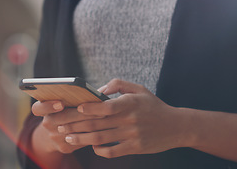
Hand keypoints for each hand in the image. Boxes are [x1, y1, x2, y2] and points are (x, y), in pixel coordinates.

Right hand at [31, 100, 102, 153]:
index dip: (48, 106)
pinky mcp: (64, 147)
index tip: (61, 103)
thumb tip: (100, 91)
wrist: (54, 135)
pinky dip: (91, 133)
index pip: (38, 108)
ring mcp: (54, 137)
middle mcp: (46, 124)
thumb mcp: (64, 103)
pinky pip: (80, 140)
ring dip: (89, 122)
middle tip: (98, 107)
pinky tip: (102, 127)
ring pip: (73, 130)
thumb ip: (76, 95)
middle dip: (82, 112)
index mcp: (43, 110)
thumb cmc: (65, 112)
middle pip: (62, 118)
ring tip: (103, 115)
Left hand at [58, 79, 184, 157]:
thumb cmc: (154, 106)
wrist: (177, 126)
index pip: (106, 107)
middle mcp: (130, 119)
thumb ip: (118, 85)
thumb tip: (98, 90)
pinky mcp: (135, 148)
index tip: (76, 108)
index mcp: (130, 103)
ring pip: (101, 138)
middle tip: (60, 125)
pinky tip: (92, 146)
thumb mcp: (140, 89)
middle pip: (97, 123)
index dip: (89, 108)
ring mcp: (132, 135)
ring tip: (69, 137)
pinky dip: (100, 150)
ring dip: (82, 138)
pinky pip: (113, 151)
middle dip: (76, 125)